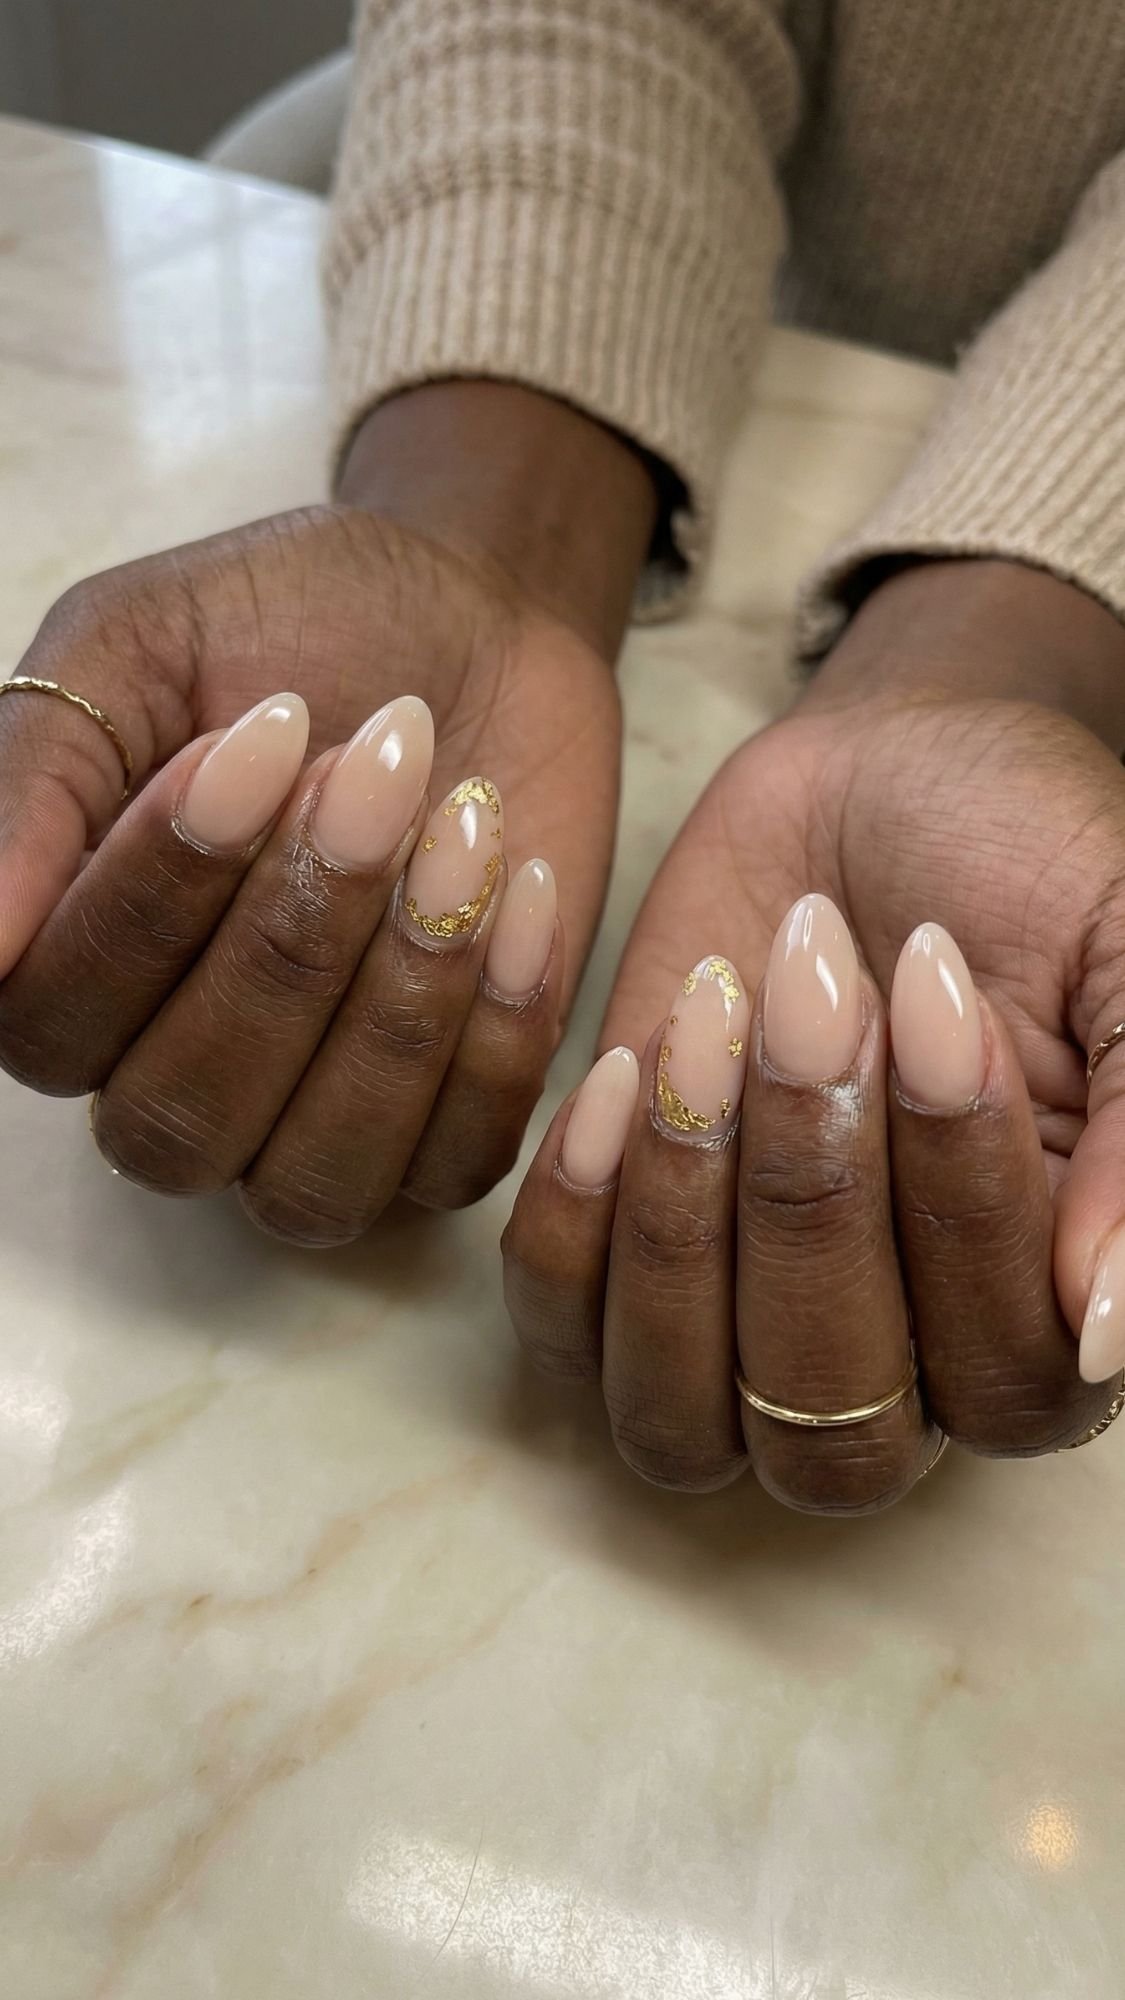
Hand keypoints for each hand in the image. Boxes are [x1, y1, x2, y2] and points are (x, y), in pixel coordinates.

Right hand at [0, 384, 654, 1236]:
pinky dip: (501, 1029)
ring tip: (463, 825)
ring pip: (314, 1175)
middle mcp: (169, 1079)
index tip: (264, 734)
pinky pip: (453, 1159)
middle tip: (375, 771)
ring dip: (399, 1002)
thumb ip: (39, 773)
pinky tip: (520, 888)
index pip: (54, 1018)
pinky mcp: (443, 1129)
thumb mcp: (135, 644)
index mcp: (64, 974)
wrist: (474, 624)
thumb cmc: (288, 631)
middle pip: (182, 1113)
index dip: (159, 893)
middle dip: (290, 943)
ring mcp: (307, 1128)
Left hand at [504, 561, 1124, 1508]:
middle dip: (814, 1204)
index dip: (963, 1203)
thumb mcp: (1124, 945)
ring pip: (680, 1418)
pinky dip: (571, 1219)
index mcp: (1046, 1315)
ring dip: (682, 1223)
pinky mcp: (613, 1265)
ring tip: (710, 1023)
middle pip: (835, 1437)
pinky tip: (622, 1073)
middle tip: (819, 1000)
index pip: (1008, 1377)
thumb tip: (1102, 1335)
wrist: (873, 777)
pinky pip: (561, 1330)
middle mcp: (899, 1366)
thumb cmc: (1023, 859)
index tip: (940, 984)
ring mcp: (738, 1330)